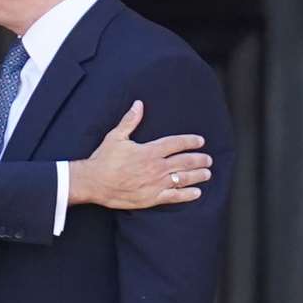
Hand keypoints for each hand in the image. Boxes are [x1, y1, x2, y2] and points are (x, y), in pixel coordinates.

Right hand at [69, 100, 211, 210]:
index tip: (200, 141)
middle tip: (208, 159)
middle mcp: (156, 167)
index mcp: (150, 150)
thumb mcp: (116, 137)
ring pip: (183, 178)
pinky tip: (197, 192)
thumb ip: (130, 121)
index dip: (190, 141)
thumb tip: (138, 104)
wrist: (94, 183)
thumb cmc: (103, 160)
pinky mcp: (152, 198)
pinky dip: (187, 194)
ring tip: (207, 173)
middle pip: (185, 161)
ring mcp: (155, 183)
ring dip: (198, 175)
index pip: (176, 143)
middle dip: (199, 159)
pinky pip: (174, 196)